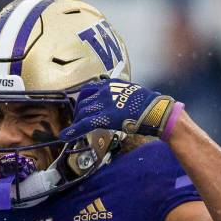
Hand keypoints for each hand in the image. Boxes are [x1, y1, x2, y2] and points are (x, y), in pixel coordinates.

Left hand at [60, 80, 179, 141]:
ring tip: (73, 132)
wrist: (156, 110)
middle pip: (83, 102)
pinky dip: (73, 130)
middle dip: (78, 114)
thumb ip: (118, 95)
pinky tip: (65, 136)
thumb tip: (114, 103)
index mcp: (111, 84)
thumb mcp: (130, 92)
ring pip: (82, 113)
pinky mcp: (105, 117)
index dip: (82, 101)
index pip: (88, 90)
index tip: (81, 109)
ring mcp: (104, 103)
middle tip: (78, 123)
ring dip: (76, 123)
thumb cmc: (147, 104)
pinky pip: (85, 123)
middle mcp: (105, 91)